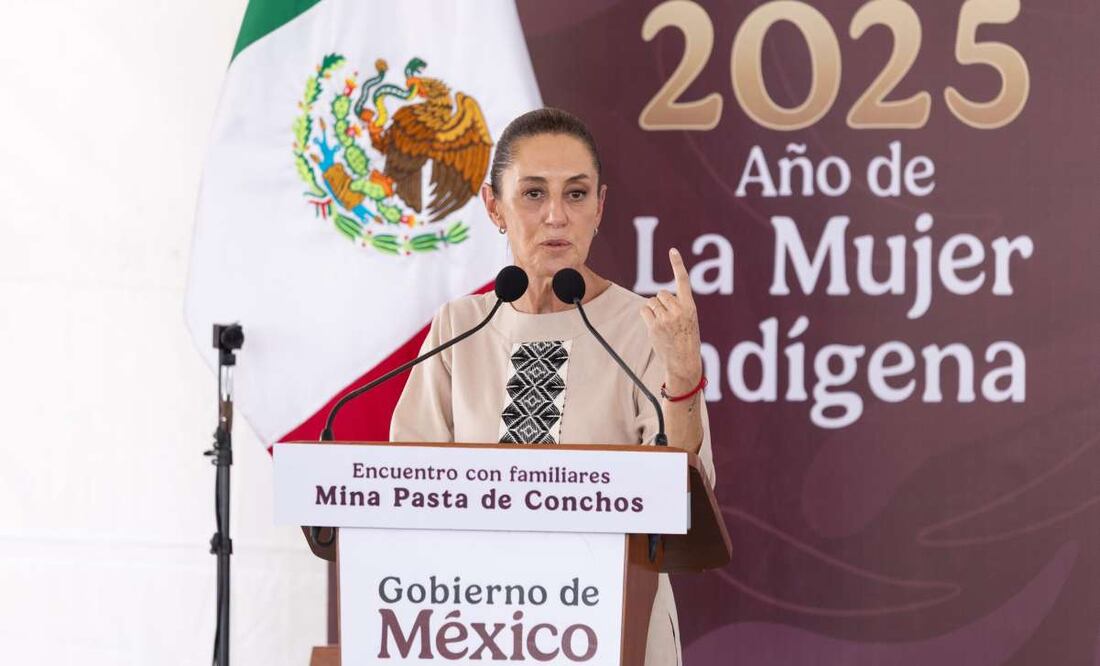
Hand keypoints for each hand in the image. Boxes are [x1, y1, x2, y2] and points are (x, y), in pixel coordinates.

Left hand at [640, 248, 701, 391]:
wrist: (684, 361)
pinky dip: (647, 315)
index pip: (683, 281)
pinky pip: (644, 311)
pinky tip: (654, 325)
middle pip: (661, 293)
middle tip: (668, 317)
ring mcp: (666, 318)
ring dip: (654, 309)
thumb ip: (679, 306)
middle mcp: (678, 310)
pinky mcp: (654, 326)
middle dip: (661, 302)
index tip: (672, 251)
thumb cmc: (687, 339)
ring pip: (651, 302)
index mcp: (690, 307)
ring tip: (662, 323)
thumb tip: (659, 297)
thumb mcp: (690, 320)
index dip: (677, 264)